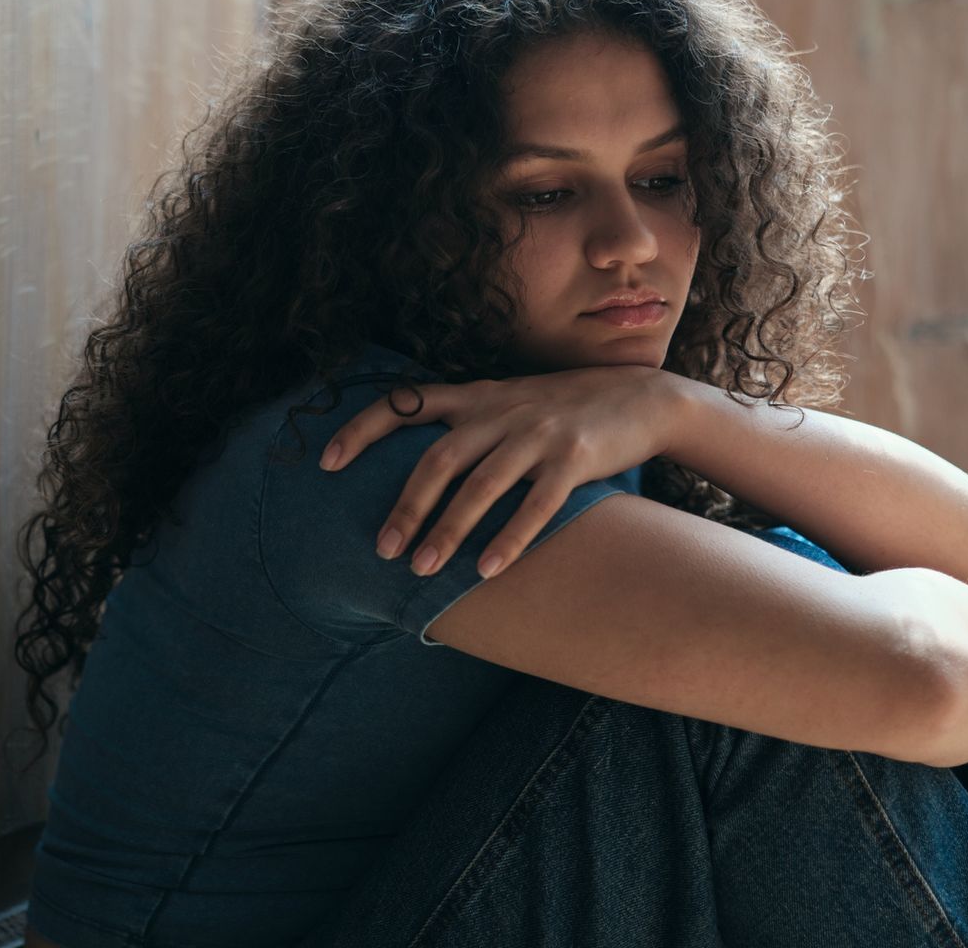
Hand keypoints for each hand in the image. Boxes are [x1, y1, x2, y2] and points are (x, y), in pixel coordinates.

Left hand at [320, 364, 679, 578]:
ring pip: (481, 485)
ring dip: (448, 531)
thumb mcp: (509, 402)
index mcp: (477, 397)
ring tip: (422, 570)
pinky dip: (510, 539)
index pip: (405, 403)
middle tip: (382, 549)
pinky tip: (487, 570)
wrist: (642, 398)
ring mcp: (538, 434)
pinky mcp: (575, 459)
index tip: (326, 462)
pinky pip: (537, 504)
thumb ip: (466, 424)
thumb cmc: (565, 410)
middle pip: (438, 459)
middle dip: (406, 507)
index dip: (361, 430)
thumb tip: (413, 466)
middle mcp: (501, 411)